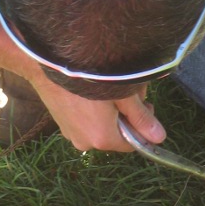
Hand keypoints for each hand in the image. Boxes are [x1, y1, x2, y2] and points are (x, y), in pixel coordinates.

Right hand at [0, 5, 165, 151]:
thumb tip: (159, 137)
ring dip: (110, 111)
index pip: (133, 144)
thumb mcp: (122, 94)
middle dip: (126, 115)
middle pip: (117, 134)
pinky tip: (92, 90)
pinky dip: (94, 110)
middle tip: (128, 90)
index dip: (143, 126)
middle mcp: (86, 143)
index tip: (144, 104)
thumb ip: (141, 117)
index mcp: (103, 138)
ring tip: (109, 86)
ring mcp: (71, 134)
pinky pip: (86, 121)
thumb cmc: (87, 75)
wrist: (45, 61)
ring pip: (102, 127)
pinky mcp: (62, 124)